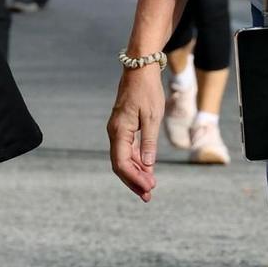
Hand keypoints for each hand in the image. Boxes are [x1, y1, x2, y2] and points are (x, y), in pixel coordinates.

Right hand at [107, 64, 165, 199]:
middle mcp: (115, 133)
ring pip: (124, 159)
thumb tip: (148, 164)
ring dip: (136, 174)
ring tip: (149, 188)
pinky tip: (147, 171)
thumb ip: (149, 142)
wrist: (140, 70)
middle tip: (148, 196)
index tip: (149, 188)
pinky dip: (138, 162)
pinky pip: (128, 150)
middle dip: (134, 181)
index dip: (134, 178)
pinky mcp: (125, 128)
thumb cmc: (147, 91)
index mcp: (119, 131)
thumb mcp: (152, 116)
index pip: (122, 162)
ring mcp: (118, 131)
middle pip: (121, 165)